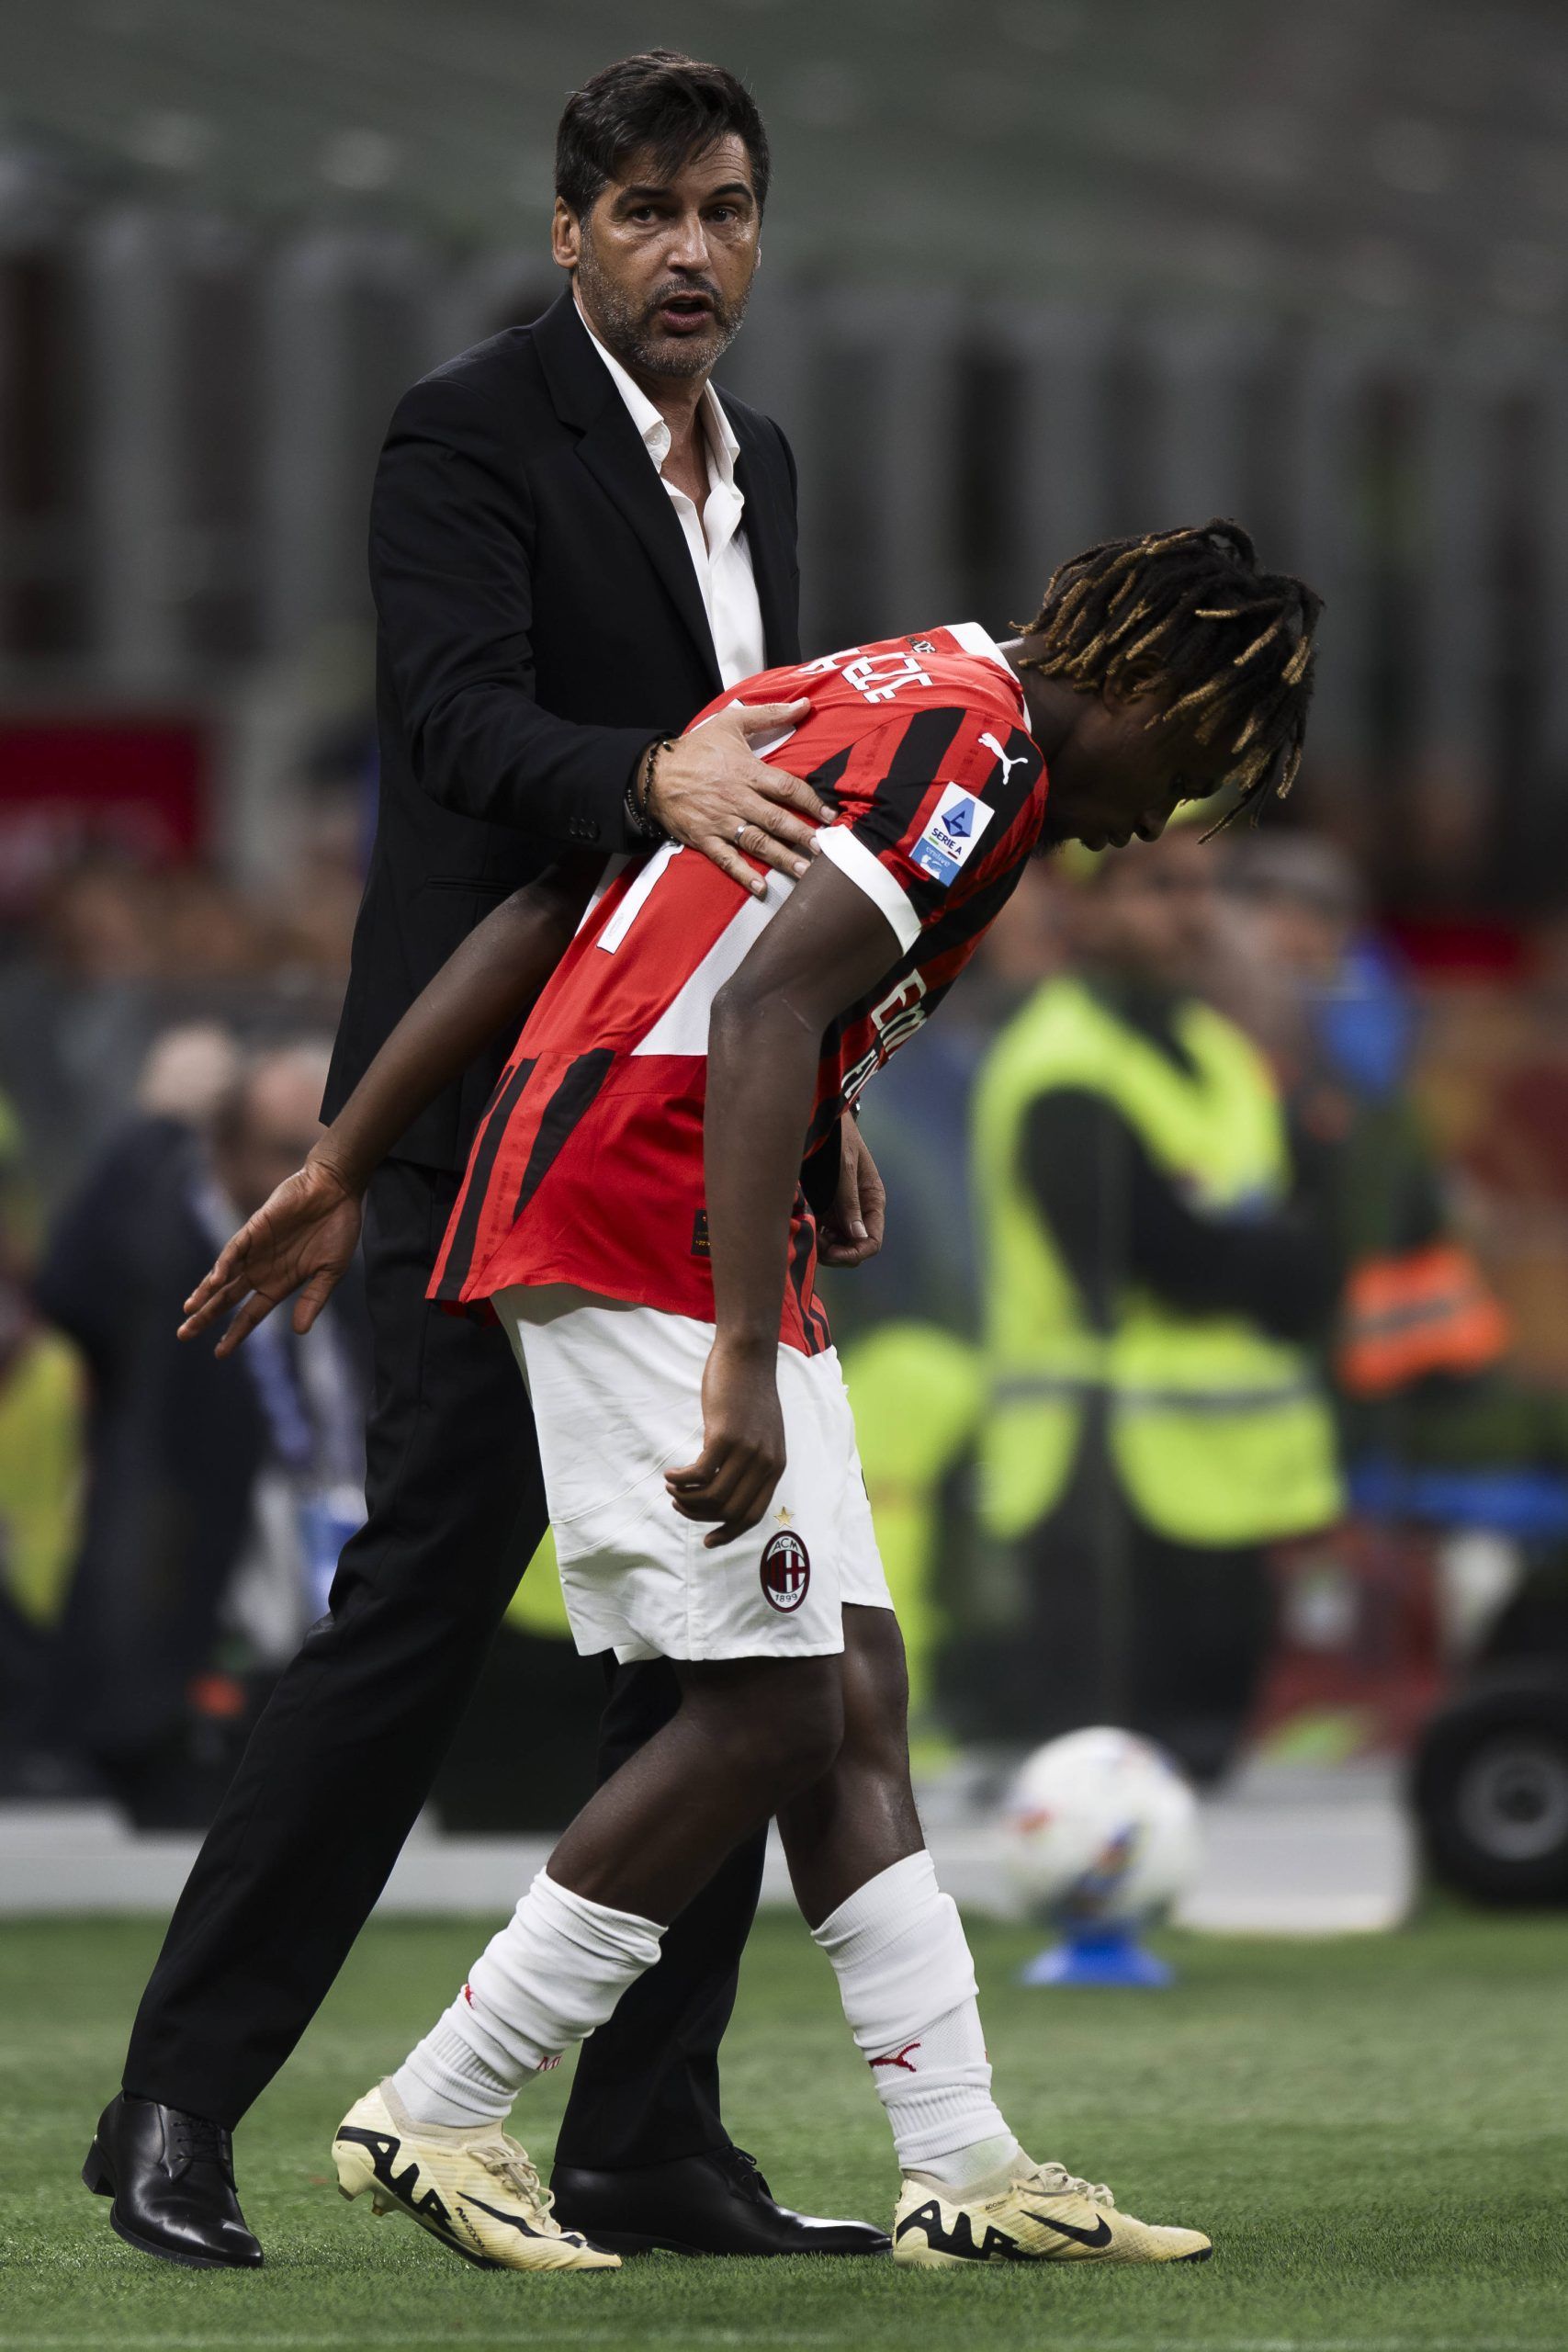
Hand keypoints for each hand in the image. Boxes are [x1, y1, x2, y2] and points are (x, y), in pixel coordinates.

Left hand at [178, 1152, 362, 1356]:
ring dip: (205, 1293)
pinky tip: (215, 1282)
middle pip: (227, 1298)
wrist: (336, 1190)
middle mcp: (262, 1269)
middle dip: (206, 1316)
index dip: (235, 1334)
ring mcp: (256, 1250)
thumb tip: (300, 1332)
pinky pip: (234, 1250)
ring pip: (223, 1276)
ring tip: (189, 1311)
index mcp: (279, 1283)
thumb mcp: (331, 1271)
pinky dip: (224, 1265)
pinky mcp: (254, 1229)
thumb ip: (314, 1299)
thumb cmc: (337, 1229)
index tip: (219, 1353)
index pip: (250, 1314)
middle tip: (183, 1335)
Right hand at [648, 699, 824, 898]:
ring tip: (804, 872)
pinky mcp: (705, 838)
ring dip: (781, 858)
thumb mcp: (731, 722)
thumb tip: (805, 705)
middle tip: (825, 849)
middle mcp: (738, 799)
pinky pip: (727, 859)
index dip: (810, 802)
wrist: (654, 773)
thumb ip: (770, 714)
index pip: (786, 788)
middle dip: (802, 835)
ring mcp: (721, 821)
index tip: (829, 815)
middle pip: (776, 819)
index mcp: (747, 772)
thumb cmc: (696, 748)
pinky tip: (761, 888)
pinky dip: (743, 874)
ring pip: (756, 842)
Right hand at [665, 1334, 784, 1547]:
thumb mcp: (761, 1432)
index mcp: (775, 1465)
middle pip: (729, 1511)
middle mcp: (764, 1462)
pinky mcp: (725, 1435)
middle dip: (700, 1516)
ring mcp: (746, 1450)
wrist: (748, 1356)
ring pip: (712, 1497)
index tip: (707, 1540)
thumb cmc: (748, 1392)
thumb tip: (726, 1488)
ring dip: (687, 1499)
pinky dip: (681, 1480)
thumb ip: (752, 1460)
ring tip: (673, 1489)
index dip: (728, 1533)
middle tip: (680, 1504)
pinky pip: (698, 1474)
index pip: (752, 1515)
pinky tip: (671, 1474)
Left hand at [817, 1114, 885, 1269]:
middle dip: (835, 1252)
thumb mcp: (843, 1165)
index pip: (871, 1242)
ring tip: (804, 1230)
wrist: (819, 1115)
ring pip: (835, 1244)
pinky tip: (799, 1224)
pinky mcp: (822, 1207)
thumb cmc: (837, 1135)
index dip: (853, 1253)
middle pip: (853, 1248)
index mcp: (872, 1200)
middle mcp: (858, 1209)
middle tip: (813, 1241)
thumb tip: (858, 1236)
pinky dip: (811, 1235)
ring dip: (821, 1245)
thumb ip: (849, 1200)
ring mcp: (840, 1210)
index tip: (830, 1251)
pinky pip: (820, 1232)